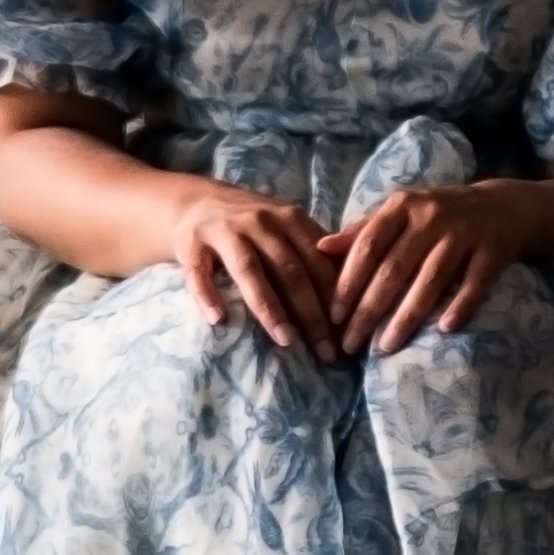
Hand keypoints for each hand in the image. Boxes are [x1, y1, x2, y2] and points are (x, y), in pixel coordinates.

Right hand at [174, 187, 338, 359]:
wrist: (198, 203)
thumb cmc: (254, 227)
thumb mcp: (288, 228)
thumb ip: (318, 251)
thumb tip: (361, 289)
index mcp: (290, 219)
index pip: (319, 261)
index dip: (337, 297)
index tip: (350, 332)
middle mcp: (260, 222)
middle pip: (290, 270)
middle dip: (312, 313)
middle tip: (327, 351)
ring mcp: (224, 231)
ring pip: (249, 270)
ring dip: (269, 307)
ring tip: (286, 340)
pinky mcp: (192, 244)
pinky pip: (198, 272)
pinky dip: (207, 295)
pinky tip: (218, 320)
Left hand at [316, 181, 539, 354]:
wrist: (502, 206)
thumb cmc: (438, 216)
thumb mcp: (400, 215)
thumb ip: (363, 232)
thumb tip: (319, 248)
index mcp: (401, 207)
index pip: (367, 246)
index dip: (348, 282)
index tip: (332, 317)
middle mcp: (430, 216)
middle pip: (394, 268)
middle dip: (369, 310)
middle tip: (350, 344)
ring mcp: (464, 233)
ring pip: (430, 279)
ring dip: (407, 316)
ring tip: (386, 347)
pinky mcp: (492, 250)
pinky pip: (474, 283)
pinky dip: (460, 306)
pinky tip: (445, 330)